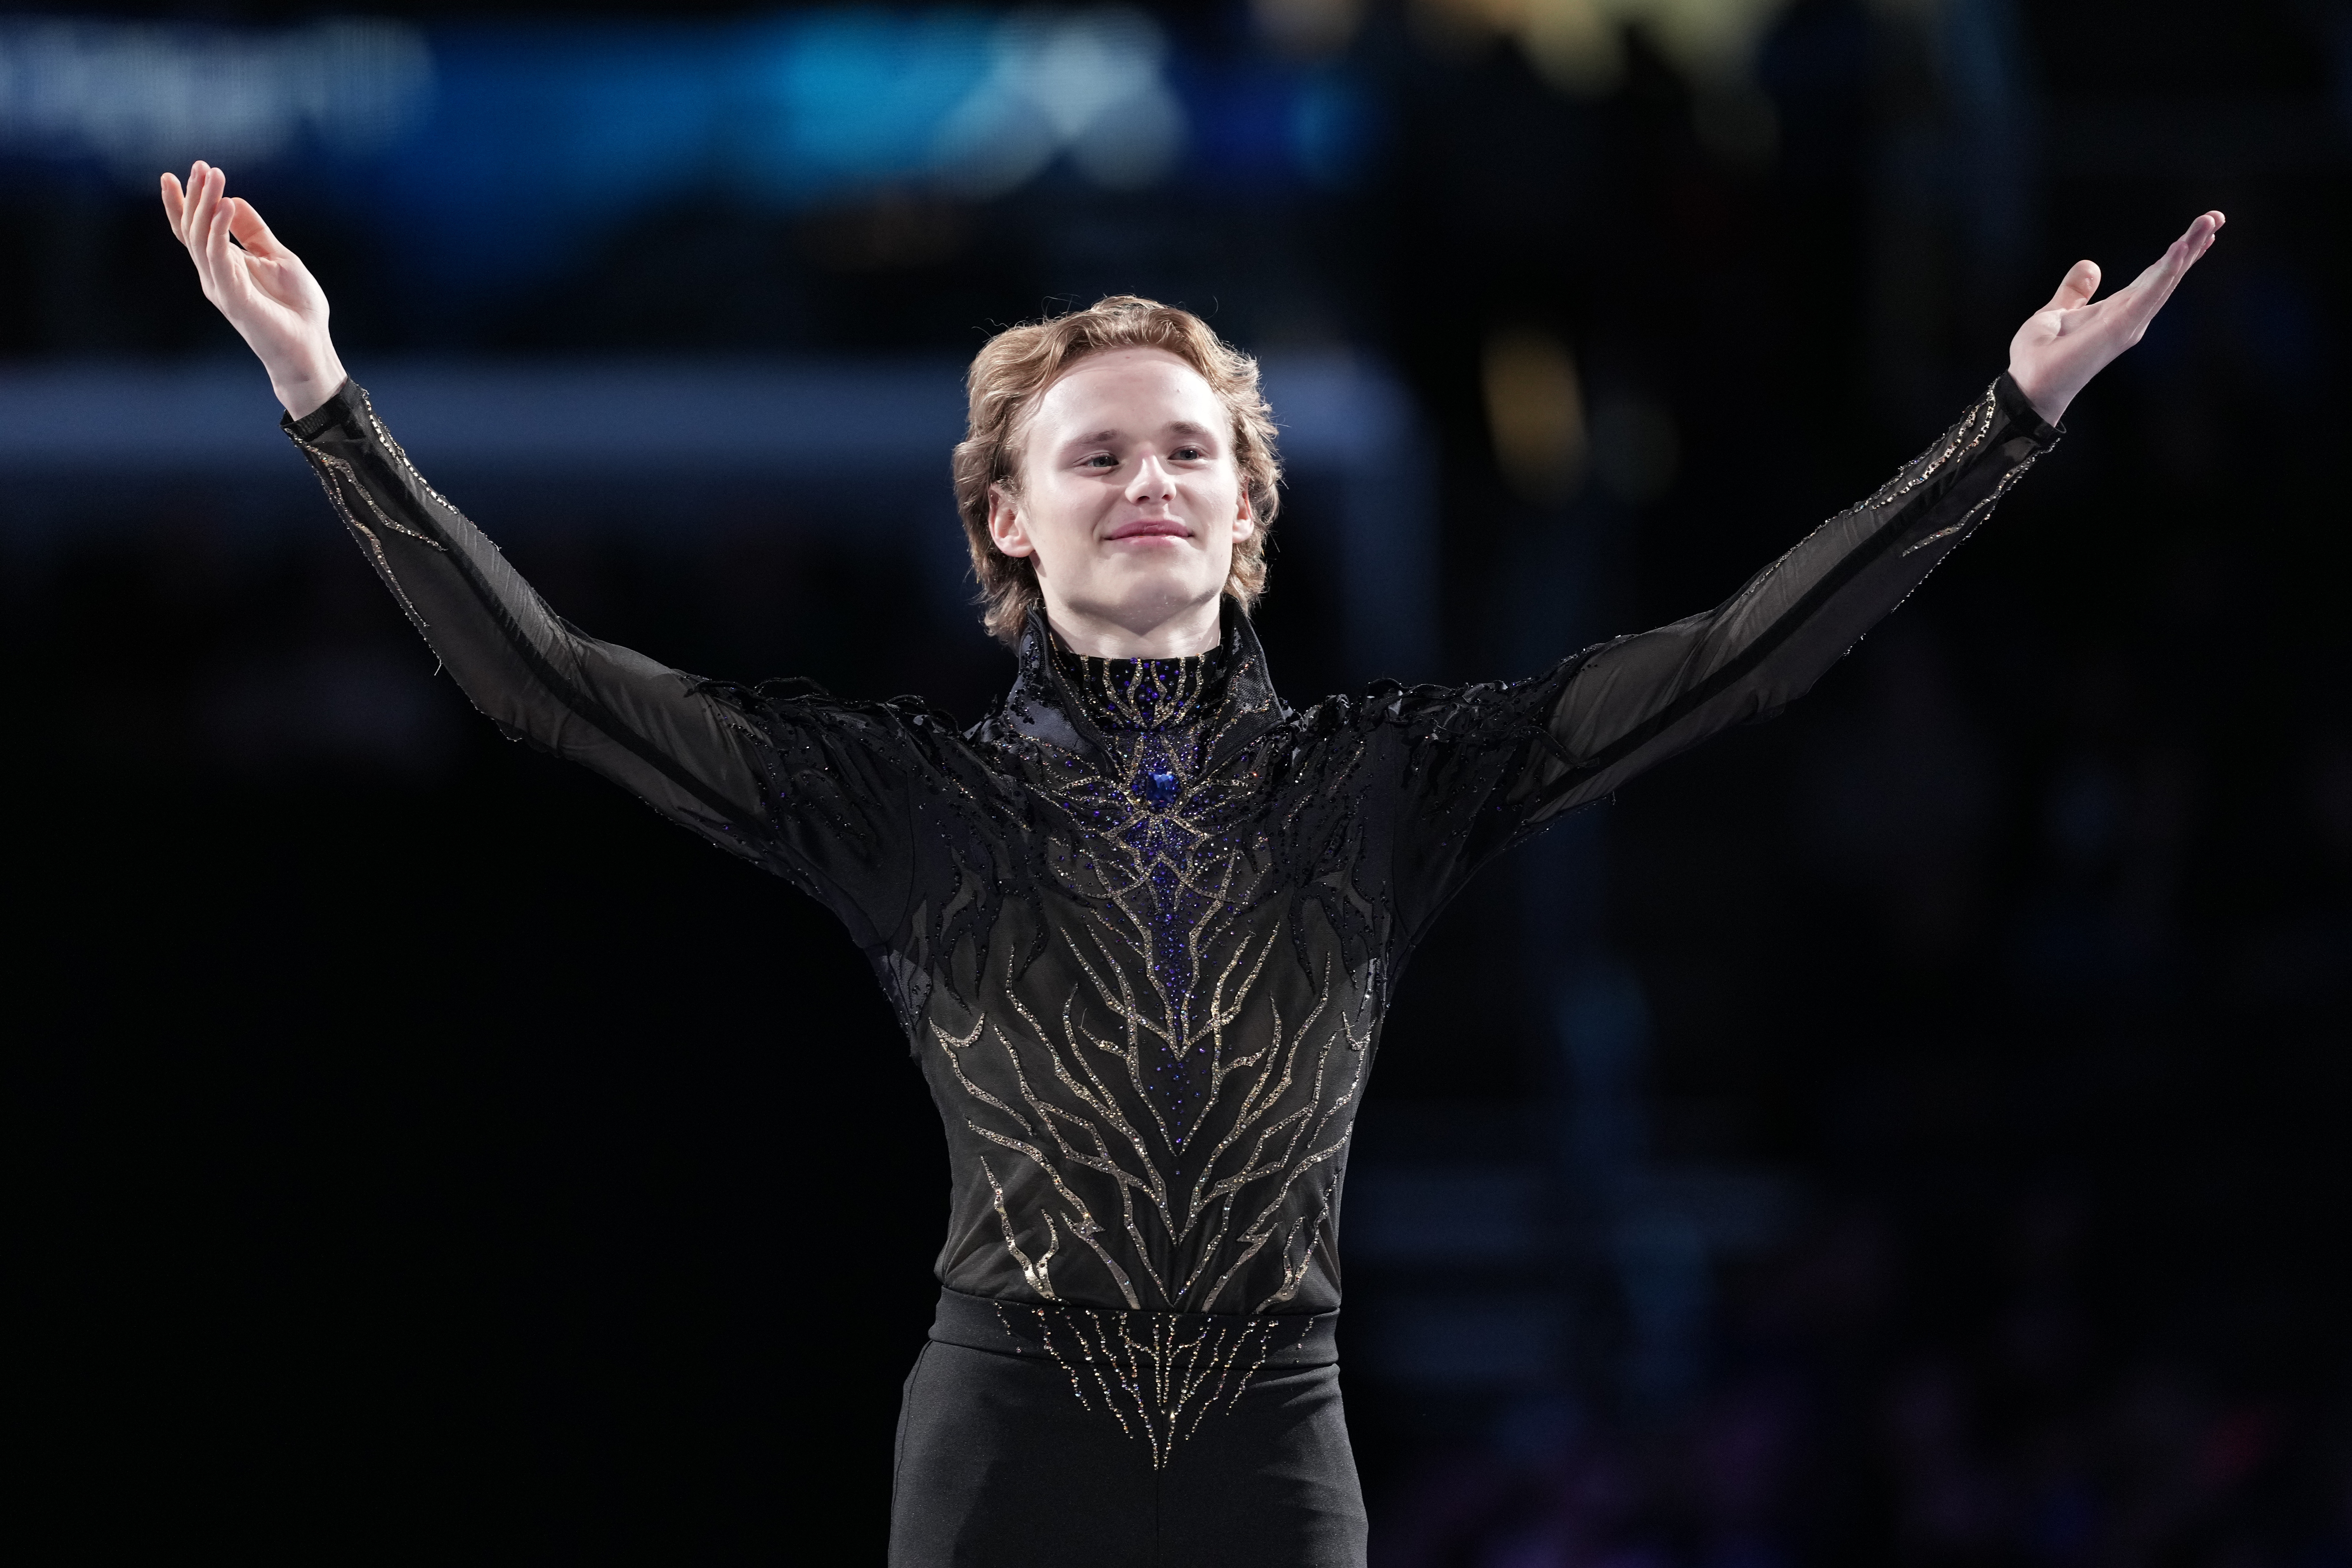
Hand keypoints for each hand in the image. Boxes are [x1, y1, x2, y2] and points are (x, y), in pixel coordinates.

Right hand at [161, 161, 347, 419]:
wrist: (311, 346)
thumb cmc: (298, 308)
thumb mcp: (278, 258)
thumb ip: (255, 233)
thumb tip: (234, 201)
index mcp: (226, 265)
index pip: (194, 230)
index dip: (182, 203)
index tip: (175, 174)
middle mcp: (216, 274)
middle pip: (194, 228)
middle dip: (195, 195)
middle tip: (201, 166)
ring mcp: (221, 285)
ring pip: (200, 238)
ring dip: (205, 204)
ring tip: (213, 176)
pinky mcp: (232, 296)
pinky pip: (218, 257)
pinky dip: (219, 230)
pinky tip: (226, 205)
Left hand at [2006, 211, 2224, 424]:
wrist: (2026, 385)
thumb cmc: (2039, 358)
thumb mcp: (2055, 313)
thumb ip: (2074, 292)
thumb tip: (2090, 266)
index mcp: (2117, 310)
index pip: (2154, 277)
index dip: (2177, 254)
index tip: (2200, 230)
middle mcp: (2129, 316)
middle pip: (2167, 275)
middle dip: (2192, 245)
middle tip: (2216, 217)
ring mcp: (2128, 323)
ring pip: (2165, 280)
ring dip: (2187, 250)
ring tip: (2209, 222)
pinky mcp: (2121, 328)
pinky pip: (2149, 294)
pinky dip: (2166, 271)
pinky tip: (2181, 249)